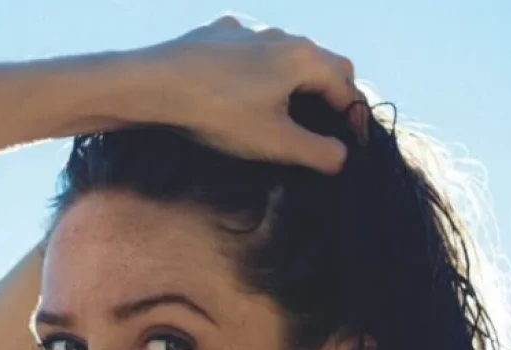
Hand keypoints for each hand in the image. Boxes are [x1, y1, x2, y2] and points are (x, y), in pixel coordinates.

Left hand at [135, 16, 359, 173]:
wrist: (156, 84)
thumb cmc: (221, 115)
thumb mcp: (276, 143)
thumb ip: (317, 152)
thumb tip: (342, 157)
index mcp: (304, 58)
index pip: (347, 86)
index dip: (354, 118)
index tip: (350, 145)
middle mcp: (281, 35)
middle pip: (323, 64)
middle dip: (332, 95)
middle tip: (326, 127)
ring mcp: (248, 30)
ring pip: (287, 54)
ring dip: (297, 81)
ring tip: (288, 111)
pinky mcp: (218, 34)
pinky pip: (252, 50)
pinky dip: (261, 70)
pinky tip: (245, 90)